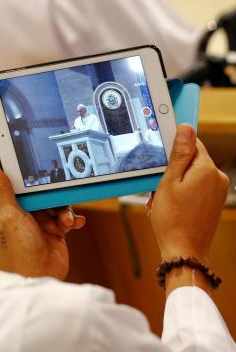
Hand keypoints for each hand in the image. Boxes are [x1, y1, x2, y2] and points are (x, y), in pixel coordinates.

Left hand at [0, 166, 85, 279]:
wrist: (43, 276)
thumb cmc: (21, 250)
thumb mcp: (11, 217)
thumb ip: (4, 192)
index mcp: (4, 210)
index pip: (12, 185)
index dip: (24, 179)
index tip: (36, 170)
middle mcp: (19, 215)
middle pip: (37, 193)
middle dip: (50, 197)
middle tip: (56, 201)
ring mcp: (37, 223)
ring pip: (53, 204)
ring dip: (62, 211)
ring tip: (66, 221)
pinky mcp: (53, 231)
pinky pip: (64, 218)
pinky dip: (70, 219)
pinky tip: (75, 223)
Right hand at [149, 124, 229, 264]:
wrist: (184, 249)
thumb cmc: (172, 219)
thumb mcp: (169, 181)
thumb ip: (179, 153)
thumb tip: (186, 128)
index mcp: (207, 169)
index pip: (192, 143)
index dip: (173, 150)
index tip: (161, 161)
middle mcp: (217, 177)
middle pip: (191, 160)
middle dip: (172, 170)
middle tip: (158, 188)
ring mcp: (218, 190)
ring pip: (192, 174)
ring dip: (175, 183)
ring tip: (163, 200)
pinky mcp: (215, 201)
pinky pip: (197, 187)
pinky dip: (183, 192)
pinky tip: (171, 206)